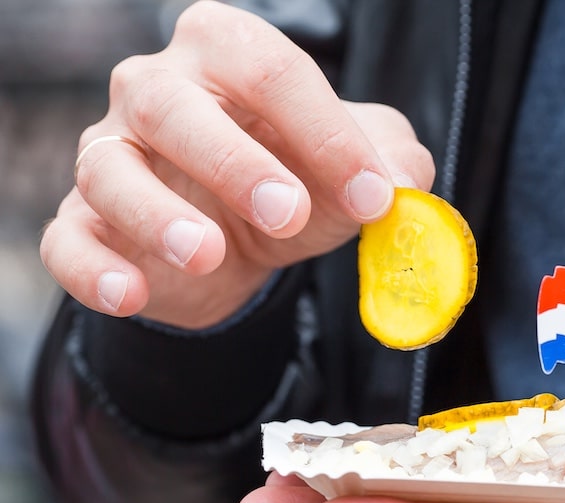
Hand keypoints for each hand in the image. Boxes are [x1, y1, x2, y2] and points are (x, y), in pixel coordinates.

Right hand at [42, 0, 433, 327]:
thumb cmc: (300, 181)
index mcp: (228, 53)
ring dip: (155, 213)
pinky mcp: (85, 223)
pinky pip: (67, 240)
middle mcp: (156, 90)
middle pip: (172, 104)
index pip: (269, 69)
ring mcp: (110, 154)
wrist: (244, 244)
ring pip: (107, 168)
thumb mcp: (359, 167)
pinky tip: (131, 294)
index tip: (372, 196)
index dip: (324, 133)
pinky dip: (93, 268)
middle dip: (234, 161)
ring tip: (207, 255)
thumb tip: (405, 185)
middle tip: (286, 213)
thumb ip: (393, 164)